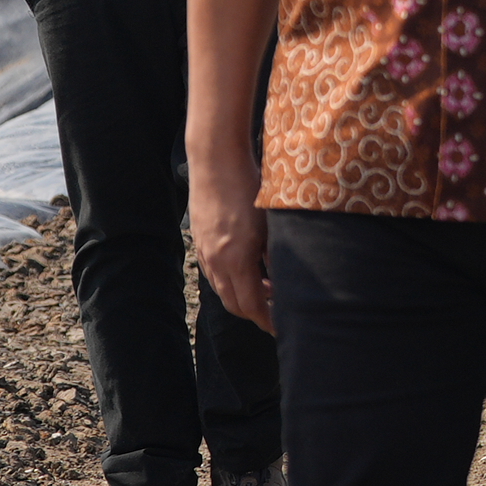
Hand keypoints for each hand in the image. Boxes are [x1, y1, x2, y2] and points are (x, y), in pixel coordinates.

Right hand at [196, 171, 271, 333]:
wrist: (216, 160)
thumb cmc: (248, 186)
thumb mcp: (271, 223)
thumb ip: (276, 256)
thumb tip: (285, 280)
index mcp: (236, 260)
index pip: (252, 305)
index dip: (268, 320)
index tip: (282, 326)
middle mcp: (216, 261)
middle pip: (235, 304)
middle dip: (256, 313)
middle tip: (278, 311)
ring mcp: (205, 252)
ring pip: (223, 289)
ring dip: (244, 295)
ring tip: (269, 286)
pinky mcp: (200, 241)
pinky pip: (214, 273)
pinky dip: (231, 280)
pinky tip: (249, 267)